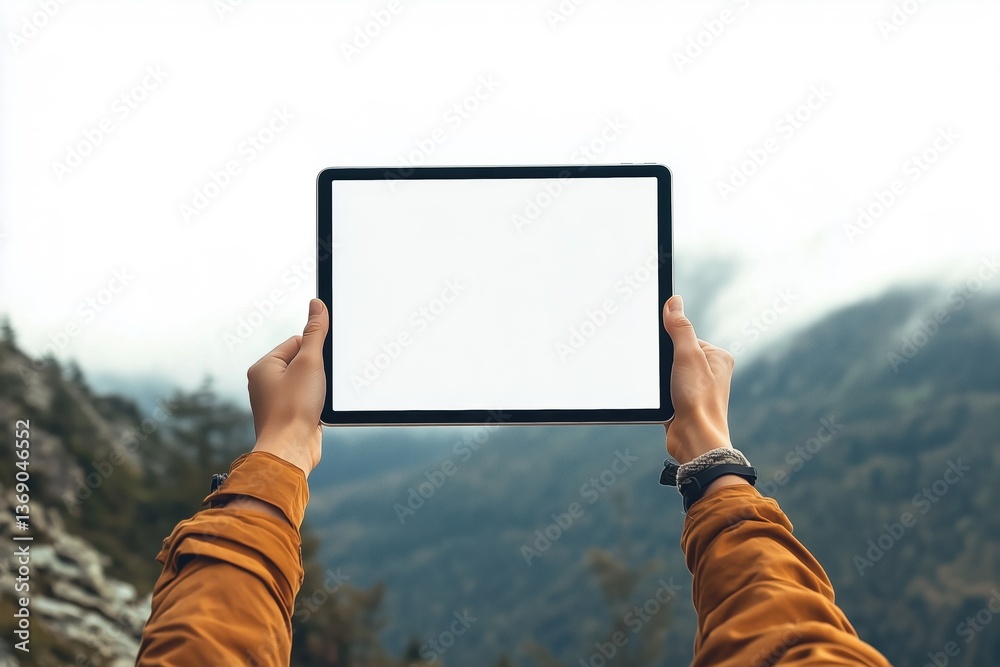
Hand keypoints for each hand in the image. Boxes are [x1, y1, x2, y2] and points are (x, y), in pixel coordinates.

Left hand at [246, 299, 328, 478]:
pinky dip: (317, 403)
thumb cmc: (294, 408)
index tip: (318, 367)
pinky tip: (318, 412)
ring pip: (308, 382)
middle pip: (303, 362)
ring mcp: (276, 401)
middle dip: (317, 371)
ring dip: (319, 388)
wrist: (292, 450)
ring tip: (316, 401)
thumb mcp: (309, 362)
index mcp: (263, 367)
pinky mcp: (288, 416)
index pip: (296, 342)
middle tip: (318, 384)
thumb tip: (317, 305)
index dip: (314, 352)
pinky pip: (308, 400)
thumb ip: (315, 332)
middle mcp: (265, 383)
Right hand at [661, 295, 734, 464]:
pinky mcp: (684, 402)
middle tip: (667, 376)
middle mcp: (711, 372)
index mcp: (718, 357)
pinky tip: (664, 400)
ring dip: (662, 380)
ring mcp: (697, 388)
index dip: (671, 343)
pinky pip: (665, 388)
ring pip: (668, 372)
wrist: (694, 439)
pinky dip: (660, 393)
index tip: (664, 353)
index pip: (686, 336)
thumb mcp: (688, 356)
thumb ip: (680, 328)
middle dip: (666, 364)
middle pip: (676, 354)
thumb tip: (674, 302)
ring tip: (669, 391)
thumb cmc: (699, 401)